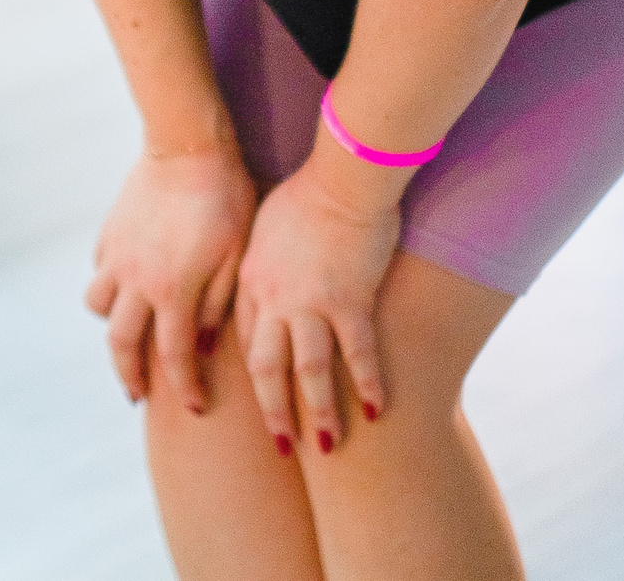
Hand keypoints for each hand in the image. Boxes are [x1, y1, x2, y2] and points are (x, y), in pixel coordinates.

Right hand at [85, 146, 256, 411]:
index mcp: (173, 290)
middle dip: (130, 376)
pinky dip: (109, 287)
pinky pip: (99, 271)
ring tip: (130, 334)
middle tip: (140, 395)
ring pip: (99, 306)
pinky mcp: (109, 232)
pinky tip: (127, 287)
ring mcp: (117, 255)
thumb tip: (202, 344)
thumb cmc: (226, 199)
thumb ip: (219, 305)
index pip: (175, 357)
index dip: (185, 388)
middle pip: (122, 344)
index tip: (196, 408)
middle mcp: (137, 279)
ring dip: (112, 327)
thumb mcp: (238, 256)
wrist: (188, 147)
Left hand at [235, 159, 401, 454]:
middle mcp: (274, 298)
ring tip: (323, 447)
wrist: (342, 175)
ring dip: (316, 412)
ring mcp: (311, 302)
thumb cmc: (305, 192)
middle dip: (271, 410)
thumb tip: (256, 277)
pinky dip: (368, 385)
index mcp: (250, 279)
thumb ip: (259, 260)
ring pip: (309, 372)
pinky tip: (378, 412)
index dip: (249, 372)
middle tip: (279, 446)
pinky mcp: (351, 301)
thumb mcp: (264, 226)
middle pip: (265, 368)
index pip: (245, 338)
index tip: (253, 399)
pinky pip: (359, 355)